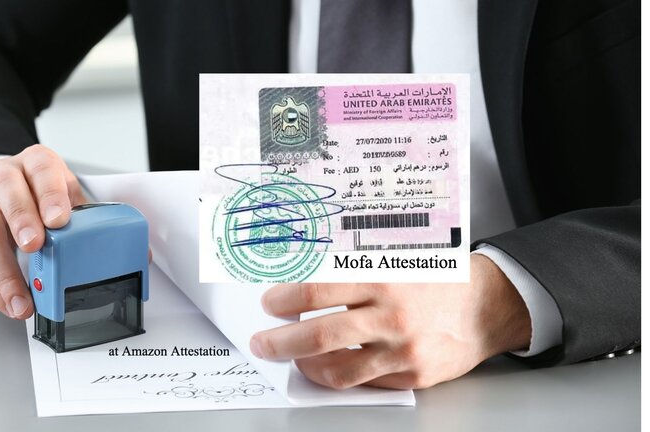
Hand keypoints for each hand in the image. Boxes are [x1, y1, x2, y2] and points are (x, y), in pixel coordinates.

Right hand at [0, 144, 86, 318]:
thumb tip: (101, 246)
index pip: (42, 170)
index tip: (59, 220)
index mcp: (35, 163)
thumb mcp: (67, 193)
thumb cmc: (42, 194)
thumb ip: (81, 213)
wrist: (4, 190)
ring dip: (3, 270)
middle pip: (7, 193)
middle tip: (34, 247)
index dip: (51, 195)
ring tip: (22, 298)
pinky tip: (8, 301)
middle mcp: (3, 176)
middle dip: (21, 221)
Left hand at [249, 254, 531, 388]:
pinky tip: (329, 367)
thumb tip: (304, 275)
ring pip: (338, 369)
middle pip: (319, 334)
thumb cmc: (439, 278)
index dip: (285, 300)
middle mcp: (390, 316)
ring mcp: (401, 350)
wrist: (487, 305)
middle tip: (264, 343)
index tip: (269, 303)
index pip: (317, 291)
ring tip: (294, 360)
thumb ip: (355, 267)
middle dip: (281, 341)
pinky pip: (364, 382)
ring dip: (305, 366)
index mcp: (383, 279)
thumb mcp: (398, 258)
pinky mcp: (411, 375)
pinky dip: (340, 376)